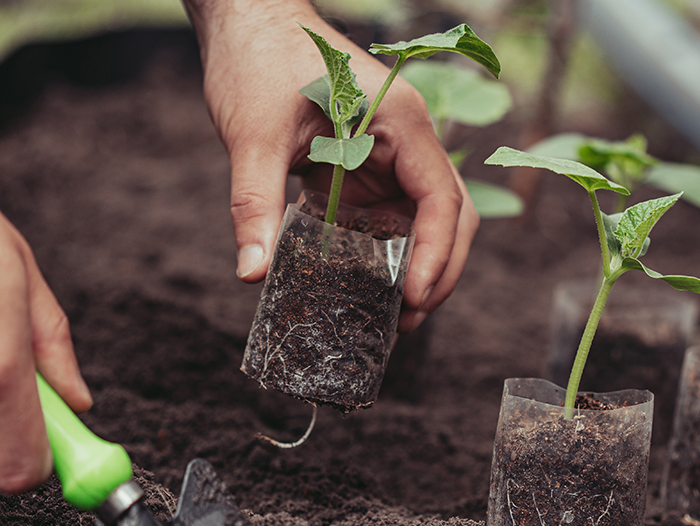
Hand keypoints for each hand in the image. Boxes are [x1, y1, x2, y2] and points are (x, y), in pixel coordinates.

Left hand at [185, 0, 478, 331]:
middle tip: (410, 320)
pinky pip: (389, 217)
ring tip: (397, 317)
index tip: (416, 298)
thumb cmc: (257, 61)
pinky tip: (369, 287)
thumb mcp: (253, 134)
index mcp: (400, 122)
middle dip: (440, 271)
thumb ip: (254, 202)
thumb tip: (251, 272)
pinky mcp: (366, 167)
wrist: (247, 23)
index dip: (436, 254)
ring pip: (427, 220)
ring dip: (420, 267)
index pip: (442, 197)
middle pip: (451, 214)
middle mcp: (408, 140)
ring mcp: (391, 155)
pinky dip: (387, 254)